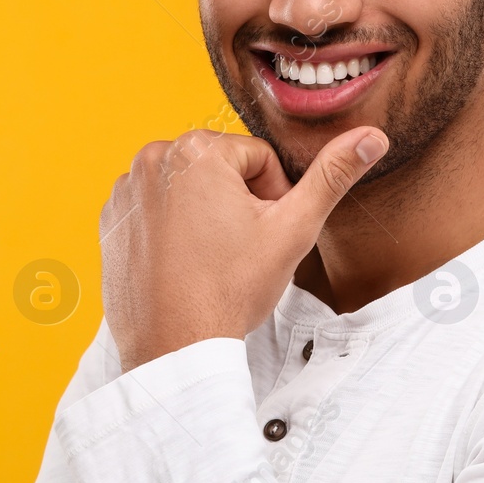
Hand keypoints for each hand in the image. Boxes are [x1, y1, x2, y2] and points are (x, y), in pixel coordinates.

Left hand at [98, 126, 387, 372]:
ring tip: (211, 257)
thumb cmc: (233, 289)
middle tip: (240, 249)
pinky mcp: (111, 220)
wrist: (176, 347)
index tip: (263, 234)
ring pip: (190, 188)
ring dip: (206, 213)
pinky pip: (156, 207)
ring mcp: (126, 190)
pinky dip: (172, 228)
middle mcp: (153, 160)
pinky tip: (184, 261)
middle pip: (222, 169)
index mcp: (197, 151)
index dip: (274, 198)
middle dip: (239, 203)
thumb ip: (333, 175)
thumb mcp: (295, 228)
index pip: (259, 160)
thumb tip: (372, 136)